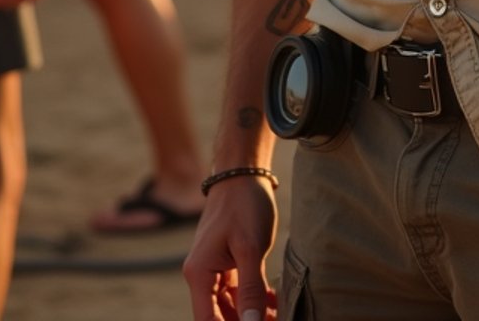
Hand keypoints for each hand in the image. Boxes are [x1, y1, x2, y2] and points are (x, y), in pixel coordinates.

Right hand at [183, 177, 277, 320]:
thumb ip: (250, 289)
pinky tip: (276, 302)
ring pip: (232, 306)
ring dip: (254, 313)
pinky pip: (239, 291)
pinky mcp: (229, 263)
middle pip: (220, 316)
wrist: (243, 172)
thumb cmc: (244, 204)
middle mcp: (202, 276)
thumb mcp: (251, 247)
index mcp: (199, 274)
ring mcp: (215, 270)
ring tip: (279, 313)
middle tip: (276, 320)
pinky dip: (256, 299)